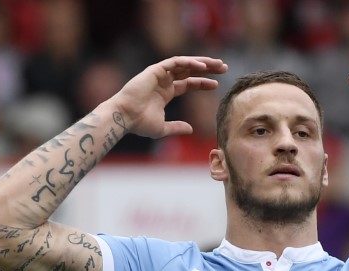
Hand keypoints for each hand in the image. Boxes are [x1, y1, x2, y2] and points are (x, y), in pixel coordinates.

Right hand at [112, 56, 226, 138]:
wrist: (124, 117)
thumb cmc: (139, 124)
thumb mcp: (163, 128)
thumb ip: (177, 127)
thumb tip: (191, 129)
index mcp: (166, 92)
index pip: (188, 83)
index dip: (202, 83)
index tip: (216, 84)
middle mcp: (164, 81)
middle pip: (190, 71)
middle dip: (207, 68)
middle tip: (224, 67)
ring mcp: (159, 74)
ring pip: (185, 63)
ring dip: (202, 62)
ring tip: (218, 64)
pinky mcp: (155, 70)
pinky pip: (175, 62)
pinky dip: (189, 62)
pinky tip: (202, 66)